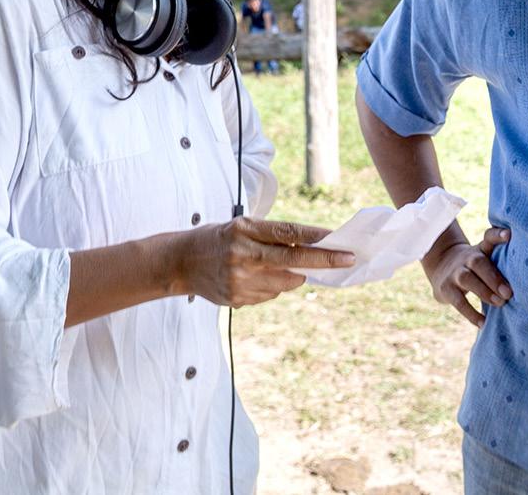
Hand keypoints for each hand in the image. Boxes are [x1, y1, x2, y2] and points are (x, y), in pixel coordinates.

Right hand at [168, 217, 353, 307]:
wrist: (179, 262)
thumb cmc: (217, 238)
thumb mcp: (241, 227)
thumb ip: (272, 239)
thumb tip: (309, 251)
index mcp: (244, 230)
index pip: (288, 233)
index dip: (316, 238)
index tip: (339, 241)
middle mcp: (243, 254)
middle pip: (293, 259)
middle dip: (324, 260)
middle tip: (348, 259)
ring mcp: (239, 280)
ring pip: (285, 282)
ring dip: (292, 276)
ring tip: (270, 266)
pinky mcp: (236, 299)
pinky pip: (269, 295)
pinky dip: (271, 287)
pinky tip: (251, 278)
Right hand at [423, 226, 511, 326]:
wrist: (441, 267)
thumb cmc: (476, 266)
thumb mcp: (486, 258)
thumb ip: (503, 263)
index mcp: (480, 249)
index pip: (488, 238)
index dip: (497, 235)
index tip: (509, 235)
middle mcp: (467, 258)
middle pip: (478, 262)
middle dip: (494, 278)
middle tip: (509, 293)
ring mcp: (454, 273)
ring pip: (466, 279)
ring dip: (484, 292)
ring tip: (500, 303)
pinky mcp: (445, 289)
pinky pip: (458, 302)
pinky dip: (471, 313)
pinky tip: (484, 322)